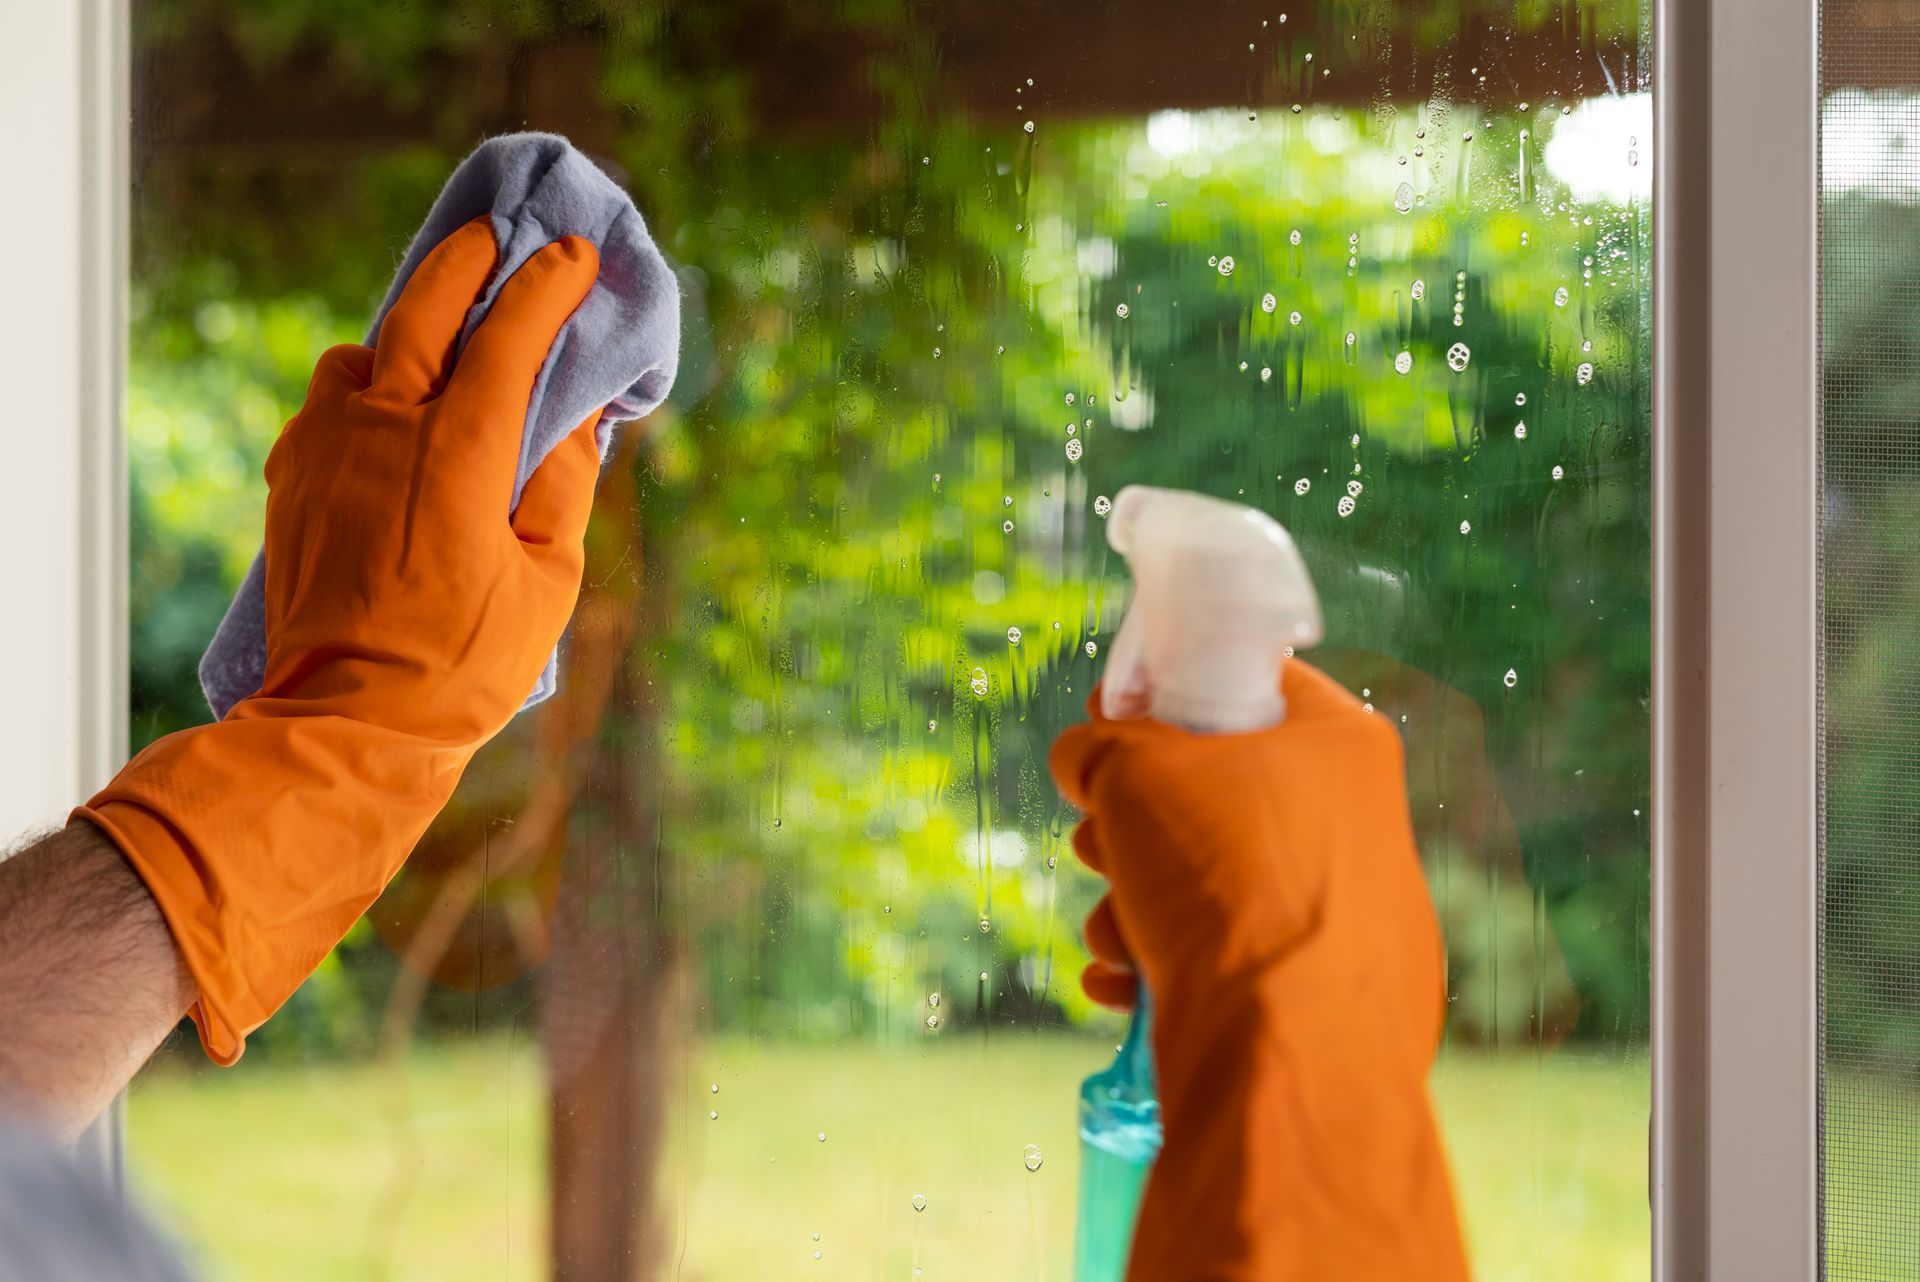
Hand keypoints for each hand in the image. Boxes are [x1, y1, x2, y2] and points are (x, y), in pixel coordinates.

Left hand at [78, 219, 603, 1063]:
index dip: (549, 286)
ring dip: (410, 327)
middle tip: (501, 238)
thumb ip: (564, 483)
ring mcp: (325, 446)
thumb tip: (576, 415)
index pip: (509, 335)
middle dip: (469, 260)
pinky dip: (368, 383)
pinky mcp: (292, 475)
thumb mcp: (549, 580)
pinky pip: (330, 397)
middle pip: (424, 306)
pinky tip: (395, 409)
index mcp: (457, 452)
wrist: (347, 722)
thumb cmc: (465, 663)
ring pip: (367, 348)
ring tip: (447, 332)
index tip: (576, 257)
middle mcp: (382, 428)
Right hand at [1051, 660, 1468, 1281]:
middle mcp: (1358, 824)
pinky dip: (1163, 968)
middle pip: (1216, 795)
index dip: (1166, 690)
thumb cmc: (1223, 877)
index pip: (1249, 682)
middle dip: (1134, 823)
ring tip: (1115, 931)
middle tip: (1098, 838)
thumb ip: (1102, 745)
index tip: (1107, 716)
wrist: (1284, 1052)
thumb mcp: (1132, 769)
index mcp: (1341, 745)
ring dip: (1135, 904)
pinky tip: (1124, 985)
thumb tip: (1089, 757)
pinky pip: (1225, 961)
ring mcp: (1346, 917)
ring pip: (1209, 885)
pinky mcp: (1322, 998)